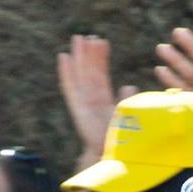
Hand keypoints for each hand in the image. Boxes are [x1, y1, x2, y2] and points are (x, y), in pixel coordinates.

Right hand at [57, 35, 121, 159]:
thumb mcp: (127, 117)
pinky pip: (70, 86)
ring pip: (80, 75)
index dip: (100, 59)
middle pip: (89, 72)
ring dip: (78, 57)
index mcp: (104, 102)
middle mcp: (92, 101)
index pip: (101, 76)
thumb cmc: (120, 141)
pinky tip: (63, 57)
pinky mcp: (77, 107)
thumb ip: (126, 100)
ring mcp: (83, 103)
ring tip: (77, 39)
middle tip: (87, 35)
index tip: (101, 42)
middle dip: (88, 54)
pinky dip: (66, 72)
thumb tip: (129, 85)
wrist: (111, 156)